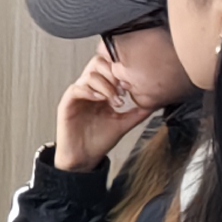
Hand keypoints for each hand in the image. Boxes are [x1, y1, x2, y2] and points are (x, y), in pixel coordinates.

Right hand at [51, 48, 153, 174]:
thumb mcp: (124, 123)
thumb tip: (154, 103)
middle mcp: (89, 89)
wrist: (84, 158)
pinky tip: (100, 99)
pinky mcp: (67, 103)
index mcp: (101, 90)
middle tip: (123, 90)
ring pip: (89, 75)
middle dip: (113, 74)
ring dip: (105, 85)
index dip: (120, 71)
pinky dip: (90, 91)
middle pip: (98, 63)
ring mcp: (78, 95)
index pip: (109, 67)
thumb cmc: (99, 141)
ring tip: (115, 100)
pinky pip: (76, 88)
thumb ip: (138, 112)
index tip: (130, 86)